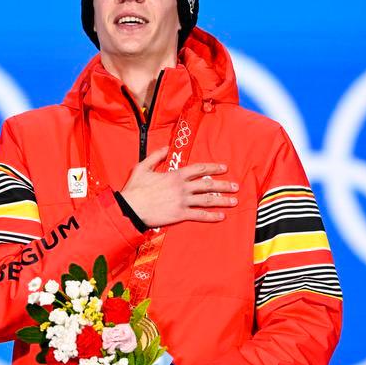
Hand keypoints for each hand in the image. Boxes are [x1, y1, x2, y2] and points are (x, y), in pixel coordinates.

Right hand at [120, 146, 237, 227]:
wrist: (130, 208)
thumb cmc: (135, 188)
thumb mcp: (143, 166)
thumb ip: (156, 156)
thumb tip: (167, 148)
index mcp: (176, 175)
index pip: (200, 169)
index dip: (213, 168)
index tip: (224, 168)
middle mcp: (183, 187)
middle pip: (208, 185)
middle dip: (224, 185)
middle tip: (235, 186)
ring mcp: (182, 201)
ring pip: (207, 200)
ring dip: (222, 200)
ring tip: (234, 201)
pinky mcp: (180, 214)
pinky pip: (199, 215)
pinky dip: (211, 216)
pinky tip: (221, 216)